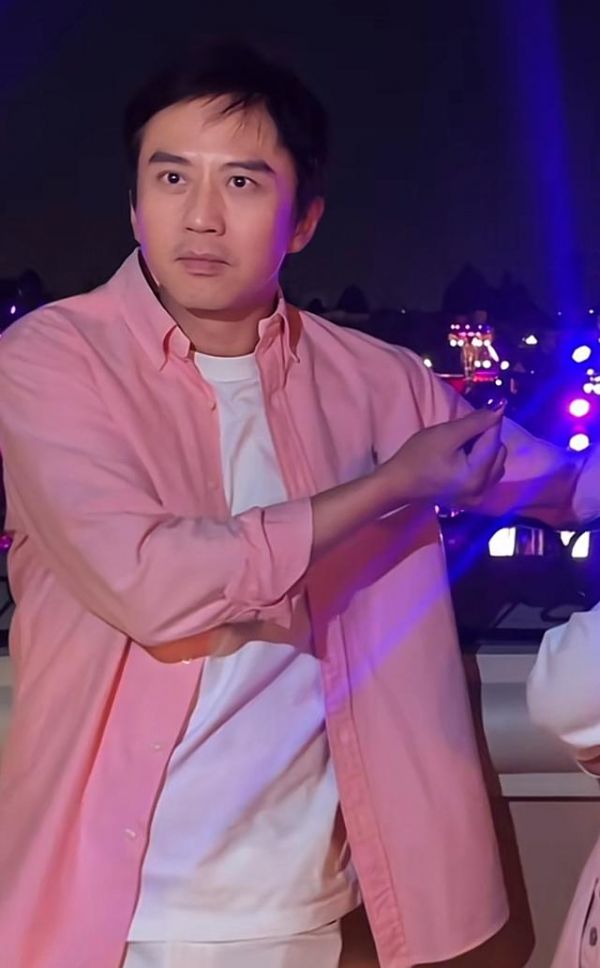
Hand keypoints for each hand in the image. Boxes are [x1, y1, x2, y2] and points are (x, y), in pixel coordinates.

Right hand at [376, 404, 506, 509]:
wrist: (398, 483)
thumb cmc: (418, 456)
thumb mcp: (447, 434)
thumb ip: (476, 421)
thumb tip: (501, 408)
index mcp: (477, 476)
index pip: (495, 439)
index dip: (487, 422)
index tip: (472, 415)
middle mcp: (483, 490)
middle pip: (499, 453)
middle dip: (485, 439)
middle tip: (460, 435)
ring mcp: (478, 497)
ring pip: (496, 464)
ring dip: (485, 451)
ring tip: (461, 448)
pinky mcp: (472, 498)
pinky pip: (488, 475)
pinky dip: (481, 463)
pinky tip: (463, 460)